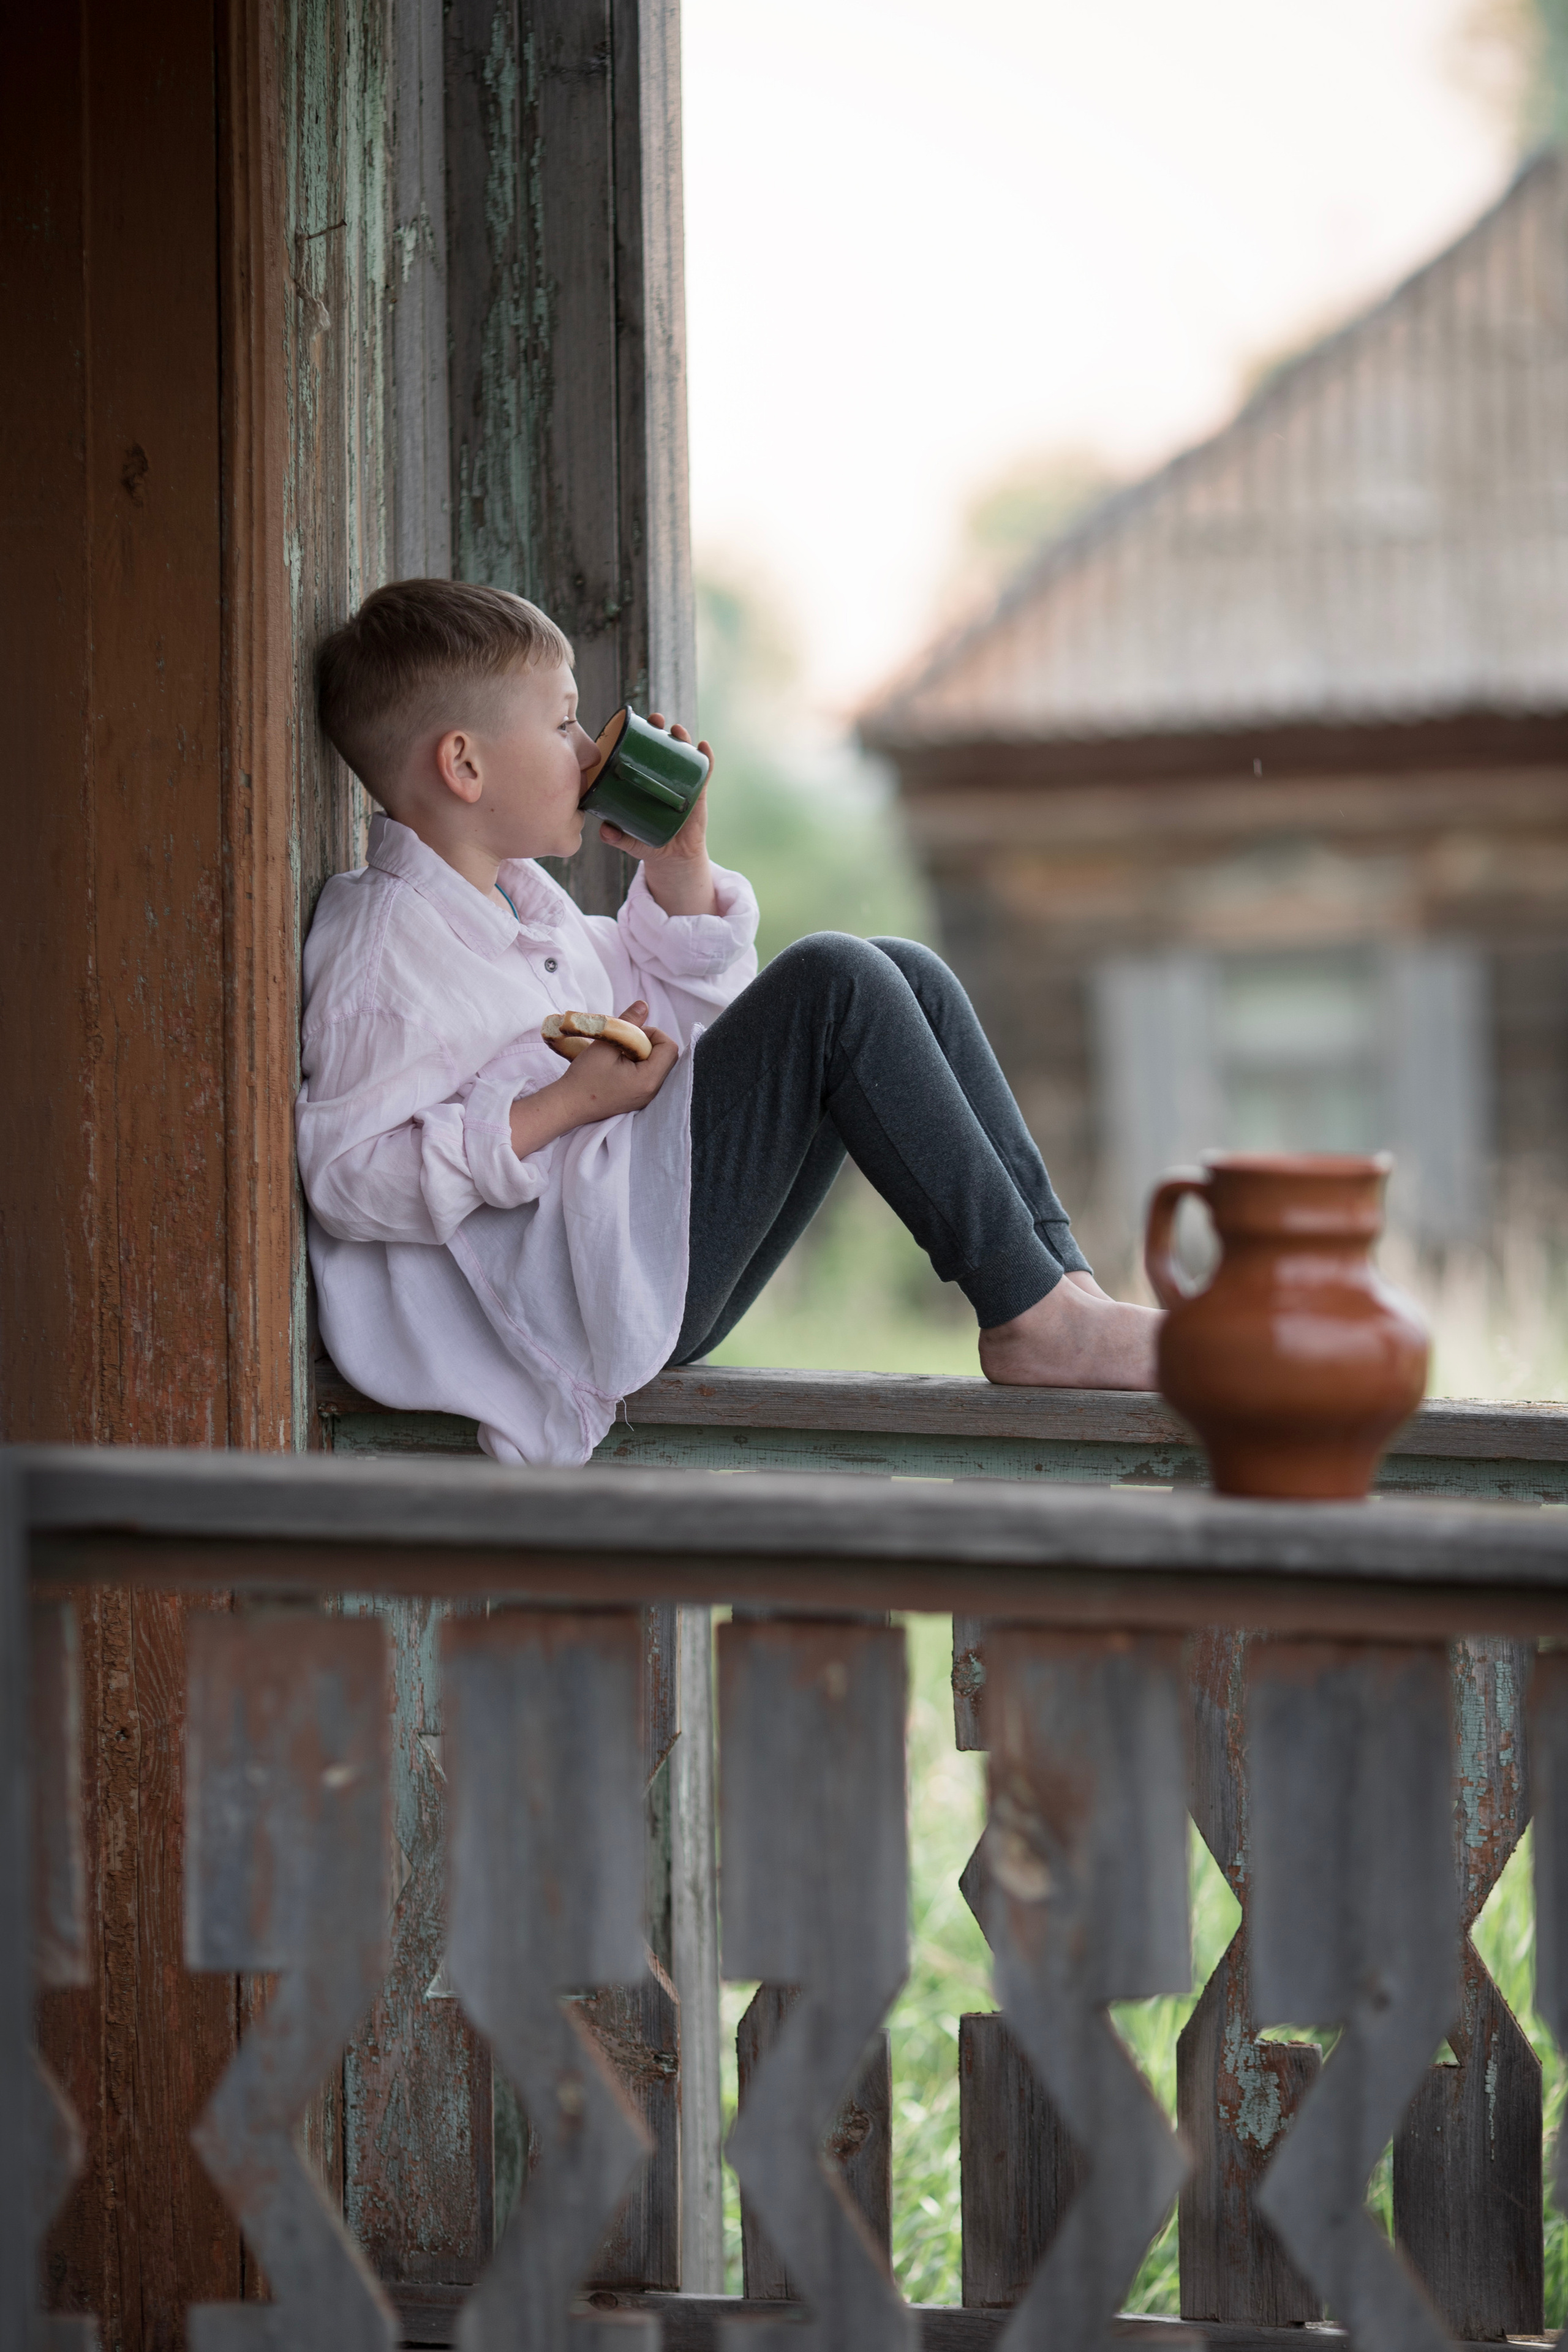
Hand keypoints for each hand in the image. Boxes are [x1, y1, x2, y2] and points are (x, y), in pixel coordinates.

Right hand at [509, 1002, 679, 1156]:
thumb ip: (628, 1023)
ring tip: (620, 1053)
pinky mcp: (638, 1099)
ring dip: (642, 1053)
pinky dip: (638, 1064)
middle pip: (666, 1057)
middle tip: (625, 1042)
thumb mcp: (606, 1044)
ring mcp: (646, 1097)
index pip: (669, 1047)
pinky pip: (649, 1076)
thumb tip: (644, 1005)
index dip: (653, 1033)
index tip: (630, 1034)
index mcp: (648, 1080)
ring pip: (658, 1065)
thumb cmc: (584, 1076)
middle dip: (649, 1042)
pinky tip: (619, 1065)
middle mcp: (653, 1091)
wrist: (568, 1105)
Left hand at [596, 715, 718, 916]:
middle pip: (661, 746)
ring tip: (678, 731)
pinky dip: (707, 758)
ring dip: (682, 738)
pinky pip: (705, 771)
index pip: (638, 753)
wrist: (673, 858)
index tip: (630, 725)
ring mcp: (681, 782)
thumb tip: (604, 830)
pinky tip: (704, 747)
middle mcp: (662, 777)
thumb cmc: (647, 843)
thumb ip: (616, 836)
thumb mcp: (629, 840)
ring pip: (683, 754)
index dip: (636, 736)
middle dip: (659, 728)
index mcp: (643, 781)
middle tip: (656, 720)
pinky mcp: (698, 792)